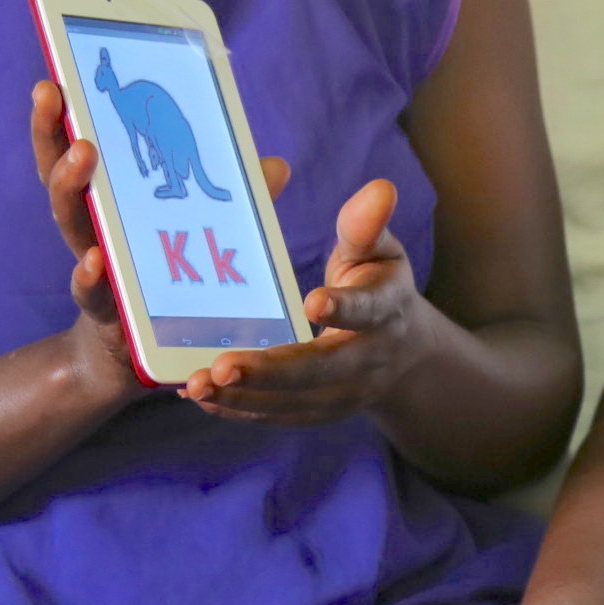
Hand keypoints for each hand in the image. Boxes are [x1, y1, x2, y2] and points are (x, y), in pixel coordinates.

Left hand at [182, 176, 426, 425]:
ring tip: (198, 385)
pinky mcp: (317, 412)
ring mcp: (342, 394)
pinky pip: (277, 415)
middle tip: (223, 367)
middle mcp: (367, 360)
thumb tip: (378, 188)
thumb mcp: (380, 252)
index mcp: (385, 311)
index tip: (312, 302)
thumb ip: (367, 226)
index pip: (367, 310)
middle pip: (320, 370)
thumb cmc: (380, 287)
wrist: (405, 355)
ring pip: (293, 401)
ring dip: (243, 396)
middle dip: (271, 371)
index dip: (343, 308)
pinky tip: (202, 397)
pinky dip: (238, 409)